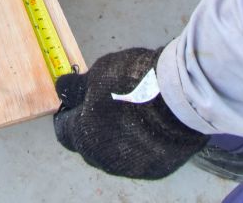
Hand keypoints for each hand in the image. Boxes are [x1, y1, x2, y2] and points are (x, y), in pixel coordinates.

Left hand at [54, 47, 207, 179]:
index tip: (78, 99)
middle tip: (106, 100)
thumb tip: (63, 89)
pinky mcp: (156, 169)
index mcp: (84, 138)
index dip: (69, 112)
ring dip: (116, 135)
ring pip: (115, 152)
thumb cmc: (132, 81)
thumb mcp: (98, 73)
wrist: (179, 97)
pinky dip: (139, 142)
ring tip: (132, 110)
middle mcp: (104, 160)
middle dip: (92, 125)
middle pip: (89, 144)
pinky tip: (150, 124)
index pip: (64, 131)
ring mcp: (131, 168)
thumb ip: (77, 87)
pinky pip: (140, 156)